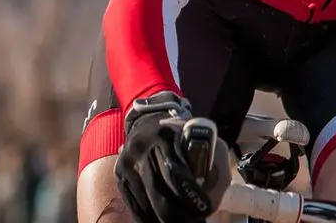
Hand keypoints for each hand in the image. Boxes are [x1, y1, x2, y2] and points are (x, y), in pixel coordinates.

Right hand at [115, 92, 231, 222]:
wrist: (148, 122)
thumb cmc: (183, 134)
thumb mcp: (203, 137)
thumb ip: (215, 162)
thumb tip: (214, 196)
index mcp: (164, 137)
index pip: (175, 172)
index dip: (190, 196)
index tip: (205, 209)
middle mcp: (141, 149)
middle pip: (159, 193)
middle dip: (179, 215)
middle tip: (195, 222)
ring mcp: (127, 164)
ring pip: (145, 204)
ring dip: (164, 220)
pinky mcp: (120, 176)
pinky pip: (134, 205)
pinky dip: (148, 218)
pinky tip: (161, 222)